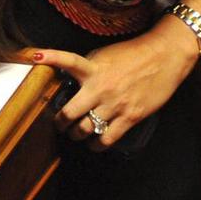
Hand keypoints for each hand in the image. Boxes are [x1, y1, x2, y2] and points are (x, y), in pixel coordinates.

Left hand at [33, 22, 197, 149]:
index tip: (35, 56)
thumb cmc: (133, 55)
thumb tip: (69, 81)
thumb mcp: (103, 56)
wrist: (165, 56)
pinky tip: (94, 143)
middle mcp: (101, 87)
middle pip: (70, 113)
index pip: (67, 61)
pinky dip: (96, 145)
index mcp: (93, 68)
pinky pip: (107, 138)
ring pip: (86, 130)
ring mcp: (115, 104)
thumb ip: (86, 69)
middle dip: (61, 123)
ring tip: (76, 134)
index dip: (51, 57)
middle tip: (59, 125)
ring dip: (77, 135)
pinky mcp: (131, 116)